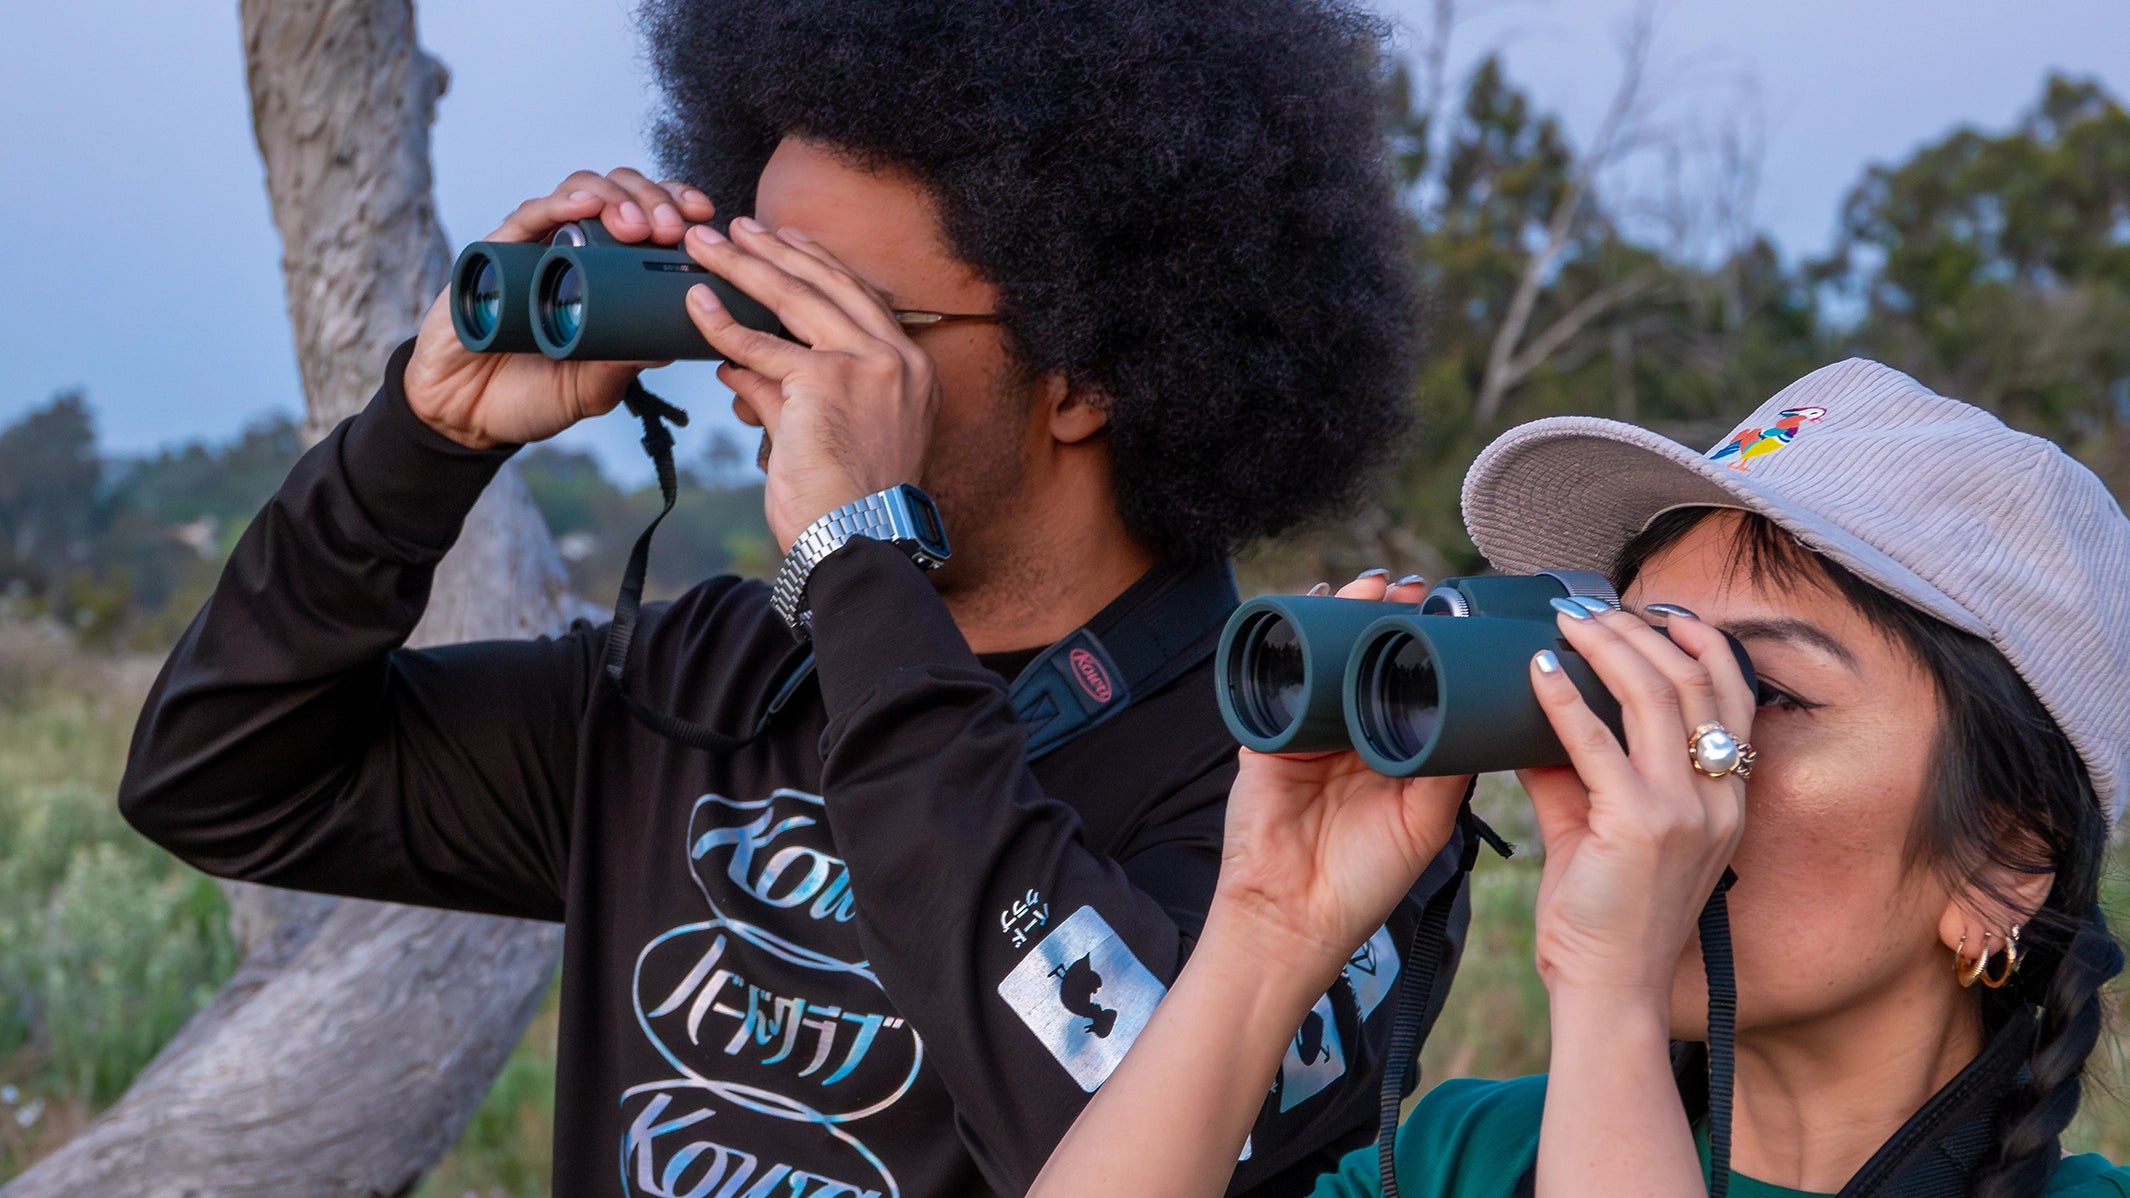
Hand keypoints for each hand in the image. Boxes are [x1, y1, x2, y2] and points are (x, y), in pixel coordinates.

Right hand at [402, 169, 715, 448]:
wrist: (467, 416)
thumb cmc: (534, 396)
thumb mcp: (594, 387)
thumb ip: (625, 364)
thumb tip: (671, 342)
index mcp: (605, 272)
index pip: (646, 219)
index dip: (675, 207)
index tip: (702, 215)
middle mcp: (571, 249)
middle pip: (619, 194)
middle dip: (653, 199)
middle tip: (670, 229)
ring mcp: (533, 247)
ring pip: (579, 191)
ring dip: (615, 198)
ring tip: (637, 224)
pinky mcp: (493, 254)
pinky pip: (527, 217)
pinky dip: (559, 204)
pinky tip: (586, 204)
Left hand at [680, 220, 938, 550]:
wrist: (859, 541)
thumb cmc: (848, 503)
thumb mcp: (834, 434)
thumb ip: (795, 392)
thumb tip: (740, 368)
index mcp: (911, 368)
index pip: (859, 297)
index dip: (817, 263)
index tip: (784, 239)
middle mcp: (897, 359)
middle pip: (828, 285)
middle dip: (775, 249)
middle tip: (736, 226)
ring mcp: (865, 366)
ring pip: (793, 300)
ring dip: (741, 267)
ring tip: (704, 245)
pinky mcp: (825, 383)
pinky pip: (761, 347)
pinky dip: (722, 326)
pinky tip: (695, 304)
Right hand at [1212, 571, 1471, 980]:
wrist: (1294, 917)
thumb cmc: (1363, 882)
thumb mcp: (1425, 821)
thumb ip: (1450, 768)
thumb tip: (1484, 710)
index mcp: (1392, 754)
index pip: (1411, 684)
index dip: (1426, 645)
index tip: (1448, 611)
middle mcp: (1350, 737)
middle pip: (1366, 659)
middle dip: (1385, 616)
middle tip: (1409, 587)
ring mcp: (1308, 734)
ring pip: (1325, 659)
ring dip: (1343, 616)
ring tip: (1368, 585)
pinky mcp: (1267, 738)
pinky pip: (1275, 680)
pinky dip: (1288, 642)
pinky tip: (1306, 609)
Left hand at [1520, 605, 1752, 1004]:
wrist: (1609, 993)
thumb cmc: (1605, 920)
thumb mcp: (1602, 831)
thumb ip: (1576, 771)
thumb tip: (1537, 712)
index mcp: (1727, 801)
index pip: (1733, 696)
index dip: (1699, 643)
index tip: (1655, 612)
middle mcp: (1719, 800)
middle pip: (1695, 682)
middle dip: (1641, 632)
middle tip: (1588, 609)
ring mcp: (1685, 812)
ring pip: (1657, 695)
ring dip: (1607, 647)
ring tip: (1565, 623)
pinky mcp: (1640, 826)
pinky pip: (1598, 744)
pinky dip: (1566, 700)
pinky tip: (1538, 673)